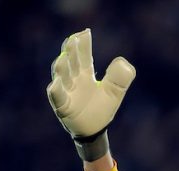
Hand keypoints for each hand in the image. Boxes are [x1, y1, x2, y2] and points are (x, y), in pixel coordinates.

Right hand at [46, 29, 135, 159]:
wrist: (94, 131)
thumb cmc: (100, 109)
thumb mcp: (114, 92)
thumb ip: (120, 77)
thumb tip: (122, 61)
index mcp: (85, 74)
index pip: (83, 55)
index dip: (83, 44)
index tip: (85, 32)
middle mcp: (73, 80)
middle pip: (71, 62)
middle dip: (71, 51)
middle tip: (73, 39)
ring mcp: (66, 92)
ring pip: (61, 76)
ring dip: (62, 67)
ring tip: (65, 58)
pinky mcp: (62, 107)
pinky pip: (57, 97)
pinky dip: (56, 90)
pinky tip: (57, 83)